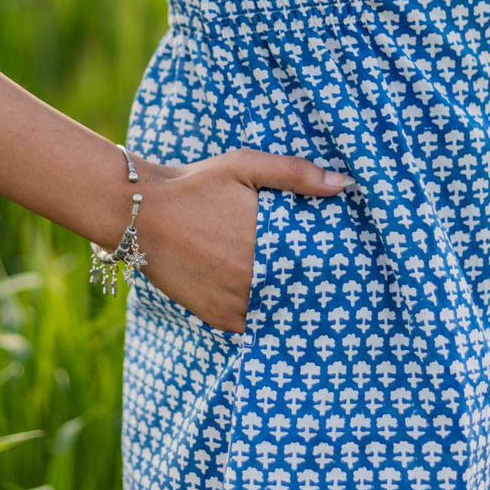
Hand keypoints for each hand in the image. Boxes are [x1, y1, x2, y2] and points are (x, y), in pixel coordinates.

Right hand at [133, 149, 352, 333]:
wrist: (140, 213)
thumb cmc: (195, 184)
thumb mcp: (244, 166)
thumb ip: (294, 174)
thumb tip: (343, 185)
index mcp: (267, 241)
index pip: (318, 262)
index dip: (333, 262)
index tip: (349, 259)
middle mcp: (254, 278)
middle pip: (302, 288)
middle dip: (316, 283)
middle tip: (337, 280)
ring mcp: (236, 302)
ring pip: (280, 309)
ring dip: (291, 300)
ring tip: (308, 291)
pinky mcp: (219, 317)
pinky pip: (255, 323)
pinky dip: (266, 313)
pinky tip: (274, 299)